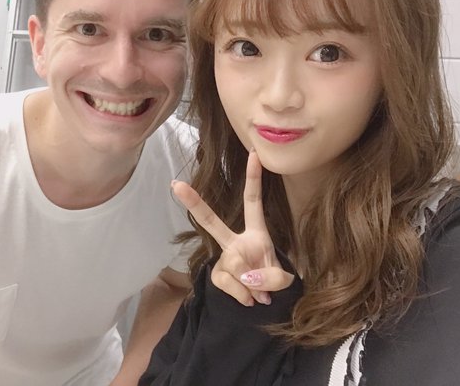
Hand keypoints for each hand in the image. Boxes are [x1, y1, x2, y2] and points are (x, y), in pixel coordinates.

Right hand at [172, 150, 293, 306]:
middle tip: (176, 185)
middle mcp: (234, 241)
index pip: (253, 201)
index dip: (253, 178)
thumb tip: (247, 277)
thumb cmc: (274, 280)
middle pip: (211, 221)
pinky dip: (242, 295)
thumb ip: (271, 276)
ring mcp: (223, 258)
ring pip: (234, 264)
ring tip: (260, 294)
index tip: (254, 154)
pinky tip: (249, 300)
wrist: (265, 305)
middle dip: (194, 203)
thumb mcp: (283, 277)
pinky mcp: (217, 276)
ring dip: (251, 283)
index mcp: (256, 232)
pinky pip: (228, 283)